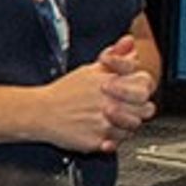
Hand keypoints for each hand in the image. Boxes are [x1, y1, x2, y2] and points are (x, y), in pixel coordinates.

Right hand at [34, 44, 157, 156]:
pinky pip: (117, 143)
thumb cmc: (64, 93)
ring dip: (127, 124)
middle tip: (127, 108)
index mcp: (111, 82)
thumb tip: (128, 43)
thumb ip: (115, 57)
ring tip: (114, 120)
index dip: (142, 87)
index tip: (134, 89)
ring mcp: (104, 123)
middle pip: (145, 108)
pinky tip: (103, 131)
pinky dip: (113, 139)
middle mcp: (110, 102)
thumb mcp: (90, 69)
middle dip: (139, 108)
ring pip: (133, 127)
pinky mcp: (97, 141)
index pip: (144, 84)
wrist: (41, 112)